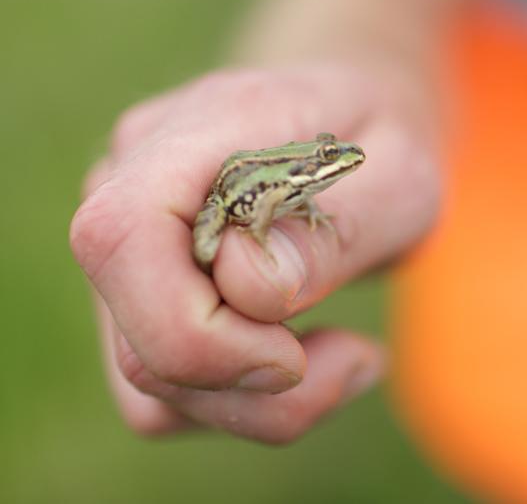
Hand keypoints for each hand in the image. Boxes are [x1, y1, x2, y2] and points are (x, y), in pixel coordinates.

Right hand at [70, 64, 439, 442]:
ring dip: (259, 404)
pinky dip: (241, 402)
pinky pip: (166, 394)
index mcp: (195, 127)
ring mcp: (123, 244)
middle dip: (255, 388)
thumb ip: (334, 228)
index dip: (197, 327)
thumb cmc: (376, 140)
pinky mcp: (135, 296)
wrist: (345, 120)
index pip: (124, 235)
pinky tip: (307, 355)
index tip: (296, 352)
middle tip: (357, 358)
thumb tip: (247, 288)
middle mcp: (129, 183)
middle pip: (139, 341)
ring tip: (349, 355)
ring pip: (147, 387)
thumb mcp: (403, 172)